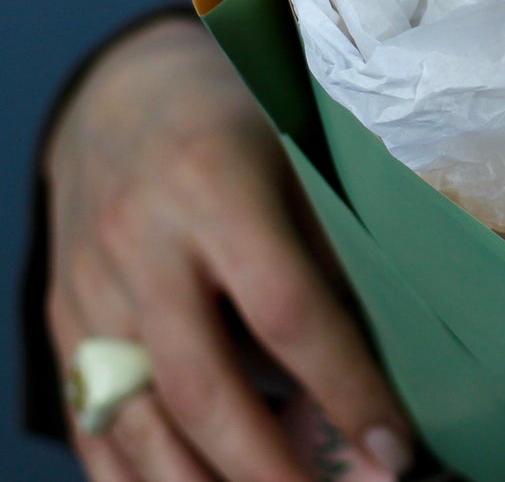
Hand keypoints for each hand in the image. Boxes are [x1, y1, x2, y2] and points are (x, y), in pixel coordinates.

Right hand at [44, 15, 413, 479]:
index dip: (345, 386)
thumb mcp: (296, 141)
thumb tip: (402, 329)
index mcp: (213, 183)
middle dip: (274, 467)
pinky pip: (96, 428)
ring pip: (142, 424)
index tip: (396, 446)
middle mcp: (142, 244)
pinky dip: (141, 481)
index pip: (287, 309)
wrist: (120, 97)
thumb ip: (334, 228)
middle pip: (206, 385)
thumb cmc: (236, 118)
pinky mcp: (65, 326)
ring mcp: (92, 291)